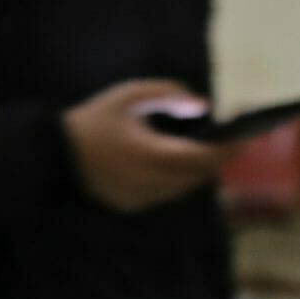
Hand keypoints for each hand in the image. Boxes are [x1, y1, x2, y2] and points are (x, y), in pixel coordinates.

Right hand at [62, 79, 232, 212]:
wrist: (53, 155)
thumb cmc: (92, 120)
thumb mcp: (127, 95)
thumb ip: (167, 93)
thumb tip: (203, 105)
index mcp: (150, 153)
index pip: (202, 157)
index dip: (227, 148)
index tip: (245, 135)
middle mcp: (149, 181)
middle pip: (198, 176)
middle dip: (217, 159)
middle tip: (233, 141)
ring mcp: (140, 197)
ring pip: (184, 188)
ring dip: (199, 171)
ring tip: (211, 150)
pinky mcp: (131, 205)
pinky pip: (166, 194)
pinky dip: (178, 179)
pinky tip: (180, 163)